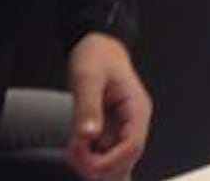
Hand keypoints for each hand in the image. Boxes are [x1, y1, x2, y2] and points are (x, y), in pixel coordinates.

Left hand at [66, 32, 150, 180]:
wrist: (97, 45)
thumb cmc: (97, 55)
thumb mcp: (88, 76)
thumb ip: (88, 106)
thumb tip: (89, 134)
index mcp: (137, 108)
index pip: (132, 146)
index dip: (109, 160)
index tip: (84, 159)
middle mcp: (135, 121)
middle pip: (125, 160)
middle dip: (98, 164)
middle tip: (73, 152)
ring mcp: (125, 128)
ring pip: (115, 162)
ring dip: (92, 163)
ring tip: (72, 148)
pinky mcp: (113, 131)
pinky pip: (106, 155)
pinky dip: (90, 158)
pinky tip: (77, 149)